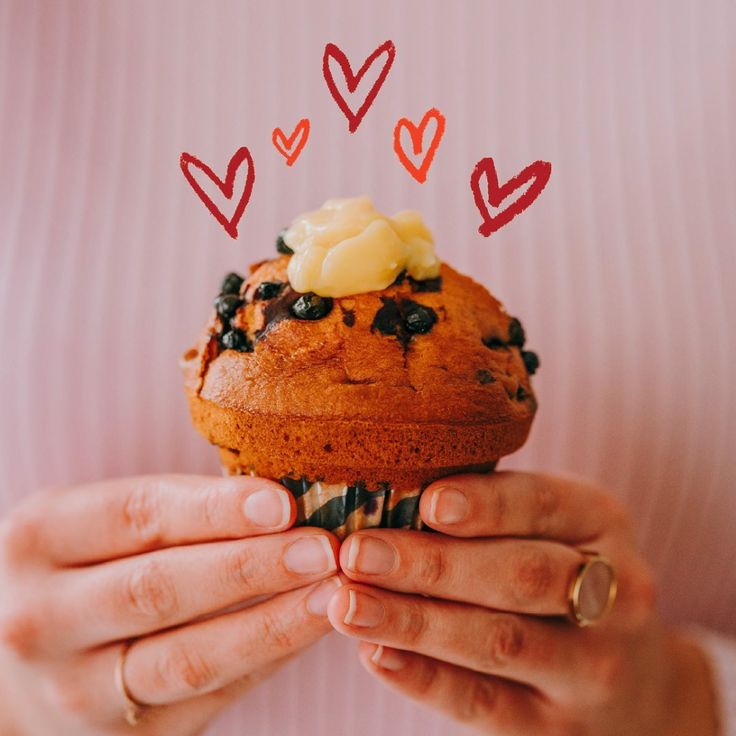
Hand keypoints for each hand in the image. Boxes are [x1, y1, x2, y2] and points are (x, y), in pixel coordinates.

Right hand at [0, 475, 340, 734]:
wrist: (18, 665)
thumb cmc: (82, 568)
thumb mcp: (95, 524)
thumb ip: (172, 511)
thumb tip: (282, 501)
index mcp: (39, 539)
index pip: (137, 516)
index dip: (216, 510)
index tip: (283, 503)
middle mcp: (43, 617)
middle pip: (160, 588)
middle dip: (251, 567)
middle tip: (322, 548)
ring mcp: (74, 688)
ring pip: (186, 657)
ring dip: (270, 624)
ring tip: (330, 594)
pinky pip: (205, 698)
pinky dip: (263, 661)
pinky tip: (305, 629)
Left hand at [327, 472, 717, 735]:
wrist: (635, 681)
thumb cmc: (563, 574)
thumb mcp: (554, 524)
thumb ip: (494, 507)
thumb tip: (392, 487)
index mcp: (601, 523)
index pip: (546, 505)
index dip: (487, 504)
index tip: (427, 502)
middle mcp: (613, 596)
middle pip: (519, 577)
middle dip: (433, 565)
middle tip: (358, 552)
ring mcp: (591, 668)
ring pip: (498, 641)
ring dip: (414, 622)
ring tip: (348, 603)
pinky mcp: (557, 727)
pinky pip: (485, 703)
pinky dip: (425, 678)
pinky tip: (375, 654)